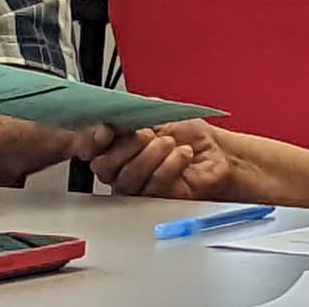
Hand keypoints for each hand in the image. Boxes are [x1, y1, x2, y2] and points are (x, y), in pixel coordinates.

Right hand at [84, 120, 236, 199]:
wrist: (218, 153)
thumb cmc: (190, 135)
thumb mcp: (159, 113)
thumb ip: (134, 113)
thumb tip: (117, 110)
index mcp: (119, 144)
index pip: (91, 147)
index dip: (91, 140)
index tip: (106, 130)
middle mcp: (124, 167)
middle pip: (105, 167)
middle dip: (127, 147)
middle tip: (148, 134)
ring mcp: (140, 186)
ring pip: (127, 179)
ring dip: (151, 156)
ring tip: (170, 143)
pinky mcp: (158, 199)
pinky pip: (153, 186)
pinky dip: (169, 166)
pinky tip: (182, 155)